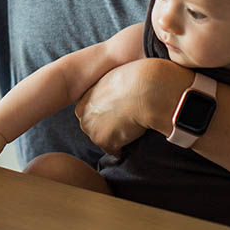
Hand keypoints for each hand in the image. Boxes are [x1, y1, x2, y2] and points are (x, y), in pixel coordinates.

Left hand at [76, 58, 191, 154]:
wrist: (146, 89)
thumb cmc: (136, 79)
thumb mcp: (115, 78)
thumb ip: (108, 91)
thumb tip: (117, 97)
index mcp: (85, 98)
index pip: (93, 113)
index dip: (108, 114)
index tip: (120, 110)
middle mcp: (83, 114)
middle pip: (95, 128)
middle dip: (108, 127)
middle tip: (126, 119)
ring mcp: (92, 129)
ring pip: (104, 140)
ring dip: (116, 137)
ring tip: (132, 125)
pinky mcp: (104, 141)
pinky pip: (115, 151)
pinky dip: (125, 147)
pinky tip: (134, 134)